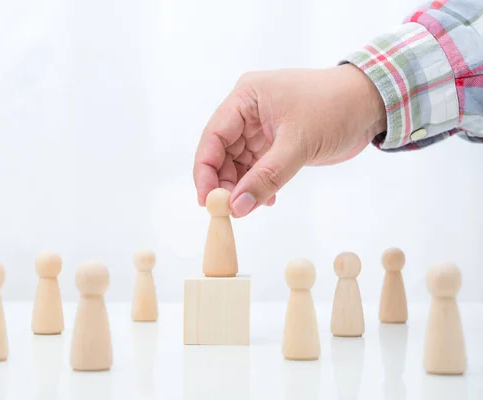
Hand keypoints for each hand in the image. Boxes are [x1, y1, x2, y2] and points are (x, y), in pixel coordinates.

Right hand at [193, 65, 385, 216]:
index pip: (213, 136)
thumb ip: (266, 177)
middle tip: (229, 210)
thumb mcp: (298, 143)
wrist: (372, 104)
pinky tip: (267, 200)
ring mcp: (261, 128)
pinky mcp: (275, 142)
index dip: (205, 170)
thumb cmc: (335, 108)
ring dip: (242, 187)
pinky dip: (258, 185)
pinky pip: (257, 168)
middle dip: (224, 182)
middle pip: (222, 152)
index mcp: (246, 98)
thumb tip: (236, 208)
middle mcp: (248, 111)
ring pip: (238, 163)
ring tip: (251, 207)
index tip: (206, 200)